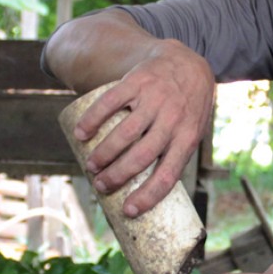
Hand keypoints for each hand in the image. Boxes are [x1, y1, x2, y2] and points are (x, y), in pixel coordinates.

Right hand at [72, 44, 214, 216]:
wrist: (186, 62)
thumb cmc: (187, 107)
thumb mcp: (192, 131)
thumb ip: (175, 155)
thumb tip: (149, 191)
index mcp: (187, 137)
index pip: (168, 174)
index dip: (148, 196)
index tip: (128, 210)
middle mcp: (172, 119)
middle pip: (141, 156)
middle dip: (117, 176)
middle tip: (101, 185)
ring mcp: (154, 99)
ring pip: (124, 132)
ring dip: (104, 153)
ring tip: (91, 166)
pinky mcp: (137, 82)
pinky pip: (110, 102)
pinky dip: (92, 119)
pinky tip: (80, 133)